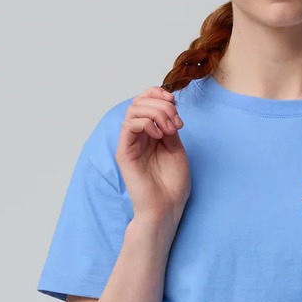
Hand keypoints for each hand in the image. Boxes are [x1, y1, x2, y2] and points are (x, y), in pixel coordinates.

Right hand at [116, 88, 189, 222]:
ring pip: (134, 110)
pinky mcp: (124, 152)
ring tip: (169, 130)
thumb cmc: (172, 183)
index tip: (175, 102)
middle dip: (162, 105)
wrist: (167, 207)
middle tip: (176, 124)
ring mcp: (130, 143)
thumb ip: (169, 126)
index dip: (159, 94)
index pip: (146, 100)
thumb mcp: (176, 147)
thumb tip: (168, 107)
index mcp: (150, 132)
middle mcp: (138, 135)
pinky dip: (145, 123)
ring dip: (156, 112)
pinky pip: (129, 126)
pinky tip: (158, 136)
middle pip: (140, 101)